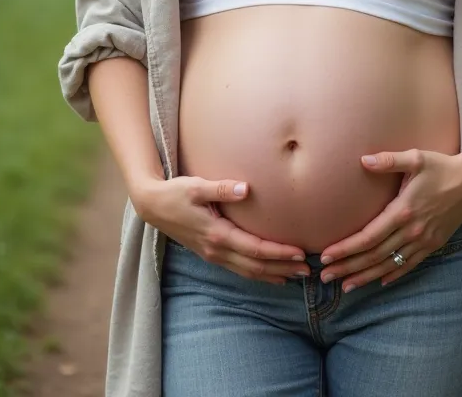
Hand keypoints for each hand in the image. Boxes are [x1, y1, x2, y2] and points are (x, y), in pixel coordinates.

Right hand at [134, 176, 309, 284]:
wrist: (152, 206)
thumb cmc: (175, 193)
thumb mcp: (196, 186)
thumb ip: (222, 188)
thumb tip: (246, 188)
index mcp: (217, 235)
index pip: (255, 249)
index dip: (279, 253)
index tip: (301, 253)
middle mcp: (216, 250)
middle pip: (256, 266)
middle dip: (283, 268)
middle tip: (309, 269)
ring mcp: (212, 255)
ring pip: (248, 272)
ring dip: (273, 274)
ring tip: (296, 275)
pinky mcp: (210, 253)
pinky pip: (238, 269)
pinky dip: (257, 274)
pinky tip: (271, 274)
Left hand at [318, 148, 461, 290]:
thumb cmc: (442, 166)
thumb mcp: (416, 157)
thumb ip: (388, 160)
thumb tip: (363, 160)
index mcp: (403, 211)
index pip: (369, 237)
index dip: (346, 248)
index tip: (326, 255)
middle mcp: (412, 231)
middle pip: (374, 256)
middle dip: (348, 267)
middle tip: (325, 277)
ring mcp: (424, 241)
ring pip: (390, 265)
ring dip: (366, 276)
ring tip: (345, 286)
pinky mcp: (433, 244)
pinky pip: (409, 265)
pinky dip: (393, 275)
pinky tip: (380, 281)